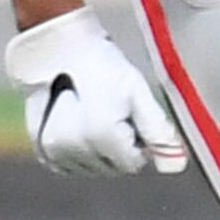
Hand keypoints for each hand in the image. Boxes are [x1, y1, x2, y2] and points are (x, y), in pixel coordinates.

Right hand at [3, 7, 186, 176]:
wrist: (58, 49)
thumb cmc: (100, 64)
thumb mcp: (137, 91)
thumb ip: (157, 130)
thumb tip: (176, 164)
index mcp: (104, 136)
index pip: (134, 163)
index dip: (137, 141)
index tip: (128, 115)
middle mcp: (77, 149)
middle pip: (112, 169)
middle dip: (117, 147)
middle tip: (109, 112)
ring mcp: (56, 151)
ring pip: (91, 170)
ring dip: (96, 152)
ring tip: (90, 116)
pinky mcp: (43, 150)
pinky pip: (68, 166)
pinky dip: (76, 154)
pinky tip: (76, 128)